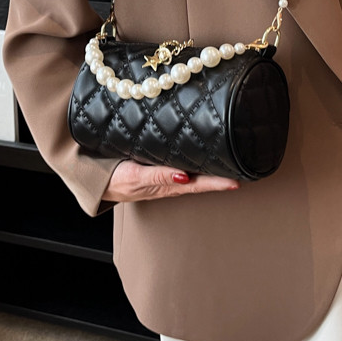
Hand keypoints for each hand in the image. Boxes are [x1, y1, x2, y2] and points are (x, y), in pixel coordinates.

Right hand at [102, 159, 240, 202]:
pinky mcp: (159, 167)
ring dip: (211, 169)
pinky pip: (183, 165)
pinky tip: (203, 156)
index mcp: (168, 185)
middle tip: (244, 168)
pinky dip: (196, 162)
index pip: (200, 184)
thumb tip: (185, 176)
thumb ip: (158, 176)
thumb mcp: (135, 176)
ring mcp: (166, 175)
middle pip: (202, 180)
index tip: (238, 181)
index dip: (219, 182)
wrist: (97, 181)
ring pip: (195, 173)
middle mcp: (171, 181)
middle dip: (222, 176)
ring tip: (232, 162)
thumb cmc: (115, 179)